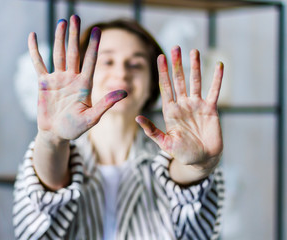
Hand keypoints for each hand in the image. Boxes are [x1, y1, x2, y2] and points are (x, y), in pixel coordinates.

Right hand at [29, 15, 126, 140]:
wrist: (56, 134)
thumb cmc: (75, 129)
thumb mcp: (91, 118)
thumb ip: (105, 105)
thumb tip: (124, 93)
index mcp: (84, 85)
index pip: (90, 61)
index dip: (94, 46)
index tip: (98, 30)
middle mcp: (72, 78)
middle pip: (74, 52)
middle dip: (75, 35)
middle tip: (76, 17)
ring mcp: (57, 79)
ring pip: (59, 54)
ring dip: (60, 38)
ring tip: (62, 22)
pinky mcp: (44, 82)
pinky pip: (38, 63)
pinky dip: (35, 50)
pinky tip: (33, 36)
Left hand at [136, 46, 222, 174]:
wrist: (201, 159)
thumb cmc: (182, 153)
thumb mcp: (165, 143)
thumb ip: (152, 131)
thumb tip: (137, 118)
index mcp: (170, 111)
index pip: (165, 87)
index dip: (163, 72)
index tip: (160, 57)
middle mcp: (183, 104)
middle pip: (179, 80)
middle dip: (177, 64)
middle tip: (176, 47)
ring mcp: (197, 105)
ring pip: (195, 82)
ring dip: (195, 67)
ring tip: (194, 51)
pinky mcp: (211, 109)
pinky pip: (215, 91)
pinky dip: (217, 79)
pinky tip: (219, 66)